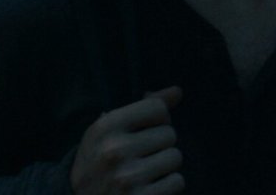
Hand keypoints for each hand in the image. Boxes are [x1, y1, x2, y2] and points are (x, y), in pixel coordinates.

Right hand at [70, 86, 184, 194]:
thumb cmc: (98, 161)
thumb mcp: (108, 130)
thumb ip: (143, 107)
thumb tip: (178, 91)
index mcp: (106, 127)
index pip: (158, 108)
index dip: (158, 118)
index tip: (147, 129)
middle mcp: (115, 151)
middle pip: (169, 133)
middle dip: (161, 144)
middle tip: (142, 156)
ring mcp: (128, 179)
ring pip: (175, 157)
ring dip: (165, 165)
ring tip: (145, 172)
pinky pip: (177, 181)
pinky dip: (168, 185)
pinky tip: (150, 187)